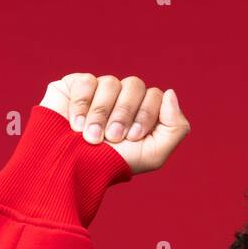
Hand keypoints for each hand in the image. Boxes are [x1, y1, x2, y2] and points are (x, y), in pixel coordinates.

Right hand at [40, 73, 190, 175]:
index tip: (132, 138)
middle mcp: (123, 97)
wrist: (72, 167)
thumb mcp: (153, 155)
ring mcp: (100, 90)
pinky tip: (76, 124)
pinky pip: (86, 81)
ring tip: (91, 137)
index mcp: (142, 111)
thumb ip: (176, 127)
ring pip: (110, 83)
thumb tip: (170, 93)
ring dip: (101, 114)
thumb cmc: (112, 164)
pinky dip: (82, 105)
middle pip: (135, 85)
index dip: (145, 115)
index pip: (155, 95)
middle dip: (124, 114)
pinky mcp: (75, 85)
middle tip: (112, 138)